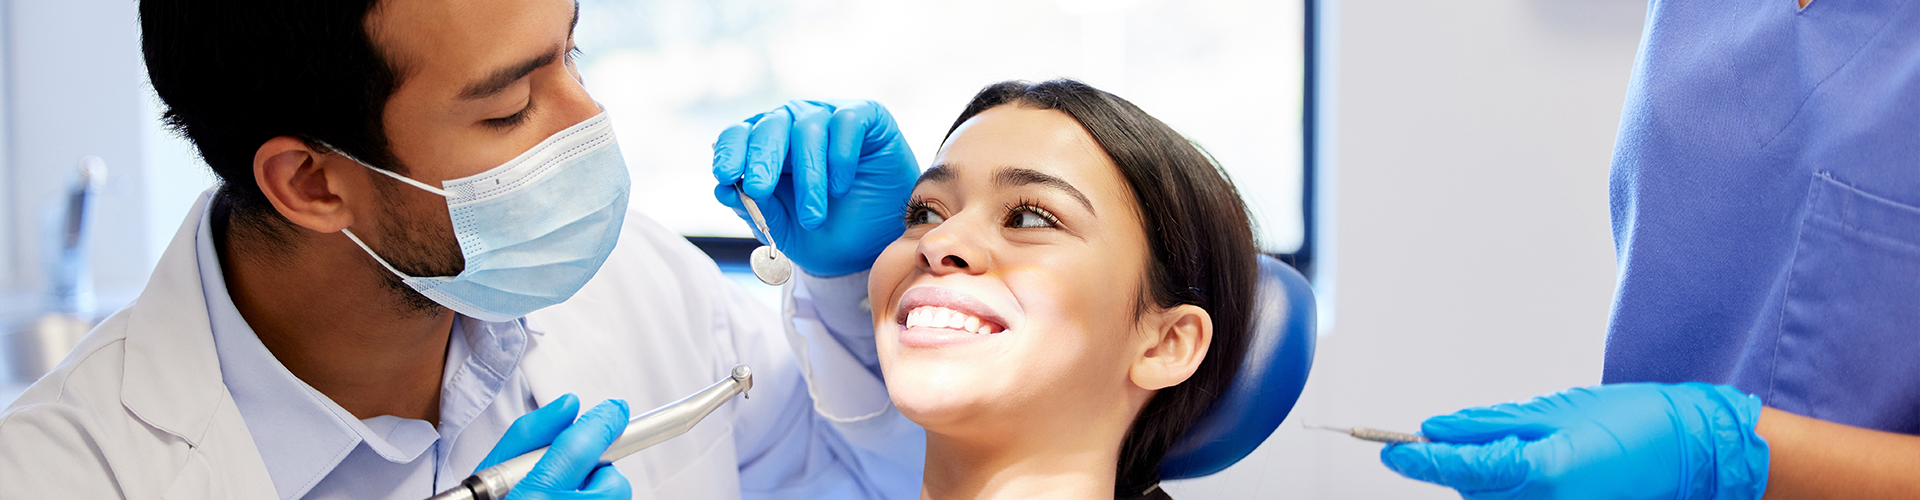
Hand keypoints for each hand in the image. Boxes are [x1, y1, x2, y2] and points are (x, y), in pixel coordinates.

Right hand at [478, 394, 633, 499]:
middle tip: (565, 475)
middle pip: (612, 480)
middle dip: (597, 471)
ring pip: (615, 499)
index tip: (614, 411)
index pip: (580, 448)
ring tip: (558, 497)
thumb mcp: (493, 471)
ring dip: (596, 492)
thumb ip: (530, 434)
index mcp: (533, 498)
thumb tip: (569, 407)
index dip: (602, 423)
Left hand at [711, 100, 918, 276]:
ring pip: (808, 129)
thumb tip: (722, 189)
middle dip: (762, 159)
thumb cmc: (827, 233)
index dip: (730, 150)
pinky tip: (840, 188)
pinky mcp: (866, 115)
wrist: (877, 245)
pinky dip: (840, 156)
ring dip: (808, 176)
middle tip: (758, 189)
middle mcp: (794, 124)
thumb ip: (755, 209)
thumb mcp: (785, 230)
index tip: (725, 175)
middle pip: (770, 126)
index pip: (739, 134)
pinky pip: (846, 121)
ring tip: (813, 217)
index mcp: (766, 147)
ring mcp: (829, 117)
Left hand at [1380, 383, 1769, 499]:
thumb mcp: (1555, 410)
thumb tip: (1438, 429)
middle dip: (1456, 464)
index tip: (1389, 454)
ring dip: (1484, 479)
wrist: (1691, 451)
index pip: (1462, 469)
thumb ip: (1491, 425)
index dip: (1420, 461)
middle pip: (1471, 490)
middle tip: (1454, 438)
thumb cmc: (1633, 421)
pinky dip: (1507, 489)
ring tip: (1524, 448)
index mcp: (1544, 469)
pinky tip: (1528, 467)